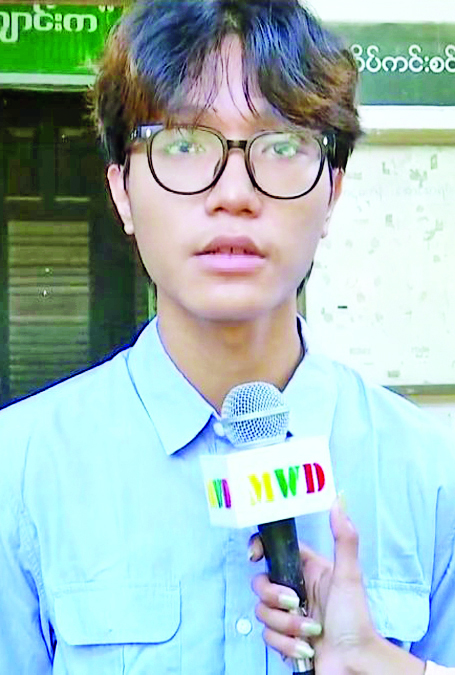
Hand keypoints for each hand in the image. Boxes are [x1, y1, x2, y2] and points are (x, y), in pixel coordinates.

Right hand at [251, 499, 378, 671]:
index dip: (260, 549)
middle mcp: (295, 590)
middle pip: (261, 583)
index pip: (274, 550)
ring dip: (286, 626)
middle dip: (274, 598)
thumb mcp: (348, 576)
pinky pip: (267, 636)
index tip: (255, 556)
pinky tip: (306, 650)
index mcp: (308, 570)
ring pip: (262, 612)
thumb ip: (344, 539)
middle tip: (295, 605)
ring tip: (311, 634)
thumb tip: (338, 502)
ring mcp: (287, 616)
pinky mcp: (283, 639)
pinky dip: (286, 645)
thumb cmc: (354, 619)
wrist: (356, 665)